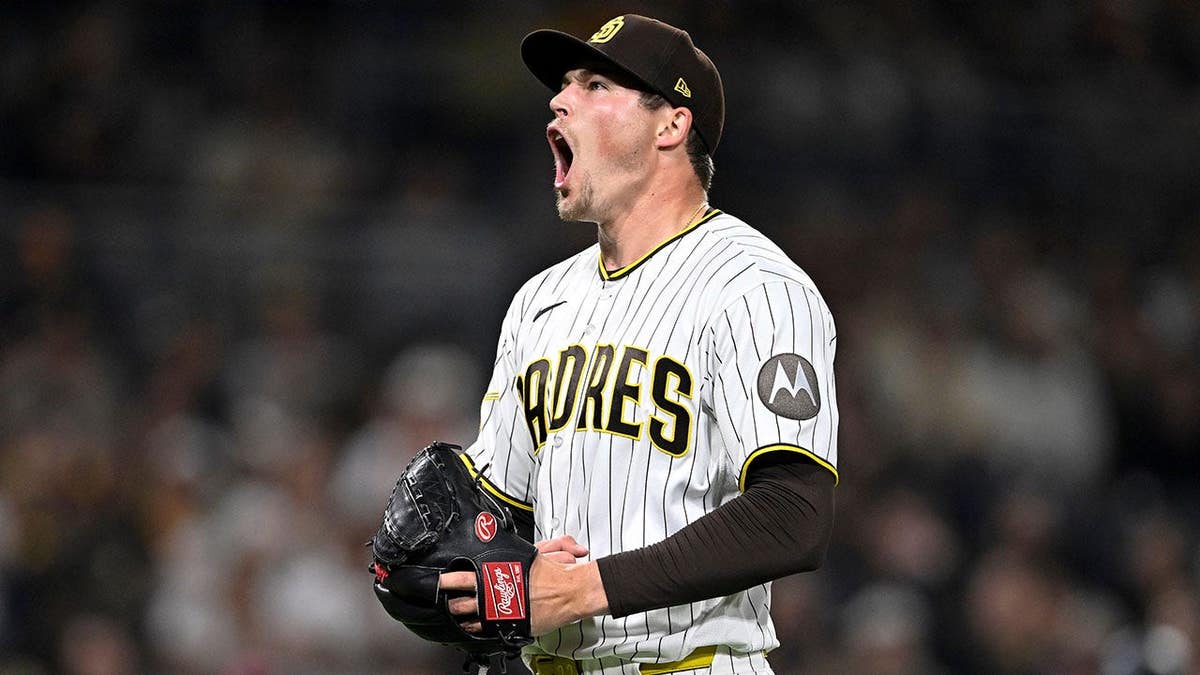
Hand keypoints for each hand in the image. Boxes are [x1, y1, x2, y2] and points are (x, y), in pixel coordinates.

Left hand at [440, 535, 606, 635]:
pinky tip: (470, 627)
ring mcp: (502, 612)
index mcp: (498, 573)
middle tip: (443, 598)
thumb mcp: (531, 552)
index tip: (442, 580)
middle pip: (462, 599)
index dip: (450, 579)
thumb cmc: (553, 573)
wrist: (571, 592)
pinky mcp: (510, 625)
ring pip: (470, 616)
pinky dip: (475, 629)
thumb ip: (513, 548)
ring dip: (459, 616)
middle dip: (449, 599)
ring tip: (452, 614)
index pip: (465, 575)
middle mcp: (497, 593)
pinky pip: (486, 629)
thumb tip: (502, 536)